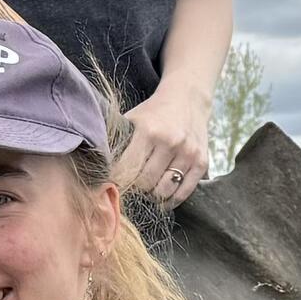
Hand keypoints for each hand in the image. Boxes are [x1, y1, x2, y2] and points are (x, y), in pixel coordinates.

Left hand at [114, 77, 213, 208]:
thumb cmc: (154, 112)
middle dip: (135, 188)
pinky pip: (184, 192)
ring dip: (152, 195)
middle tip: (130, 187)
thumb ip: (118, 140)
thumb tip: (98, 166)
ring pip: (164, 191)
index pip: (128, 168)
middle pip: (145, 182)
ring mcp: (188, 153)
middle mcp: (170, 142)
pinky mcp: (202, 163)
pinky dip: (171, 200)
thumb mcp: (133, 118)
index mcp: (149, 131)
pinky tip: (162, 198)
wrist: (188, 99)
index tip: (113, 183)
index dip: (118, 179)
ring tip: (146, 189)